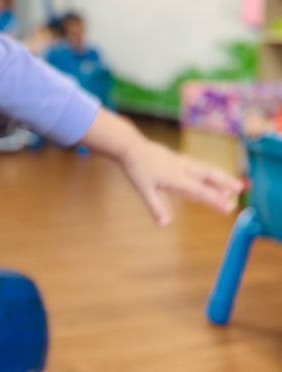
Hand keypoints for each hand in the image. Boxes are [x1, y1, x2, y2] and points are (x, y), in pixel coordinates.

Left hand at [120, 135, 241, 226]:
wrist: (130, 146)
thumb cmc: (137, 169)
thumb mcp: (144, 190)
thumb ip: (156, 207)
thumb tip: (165, 224)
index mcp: (177, 178)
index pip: (200, 191)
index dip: (215, 200)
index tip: (229, 207)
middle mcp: (182, 169)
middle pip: (208, 176)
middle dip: (225, 183)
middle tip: (240, 188)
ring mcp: (180, 162)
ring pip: (204, 170)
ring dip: (219, 177)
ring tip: (231, 184)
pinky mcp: (176, 158)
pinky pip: (196, 167)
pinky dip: (206, 173)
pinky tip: (207, 177)